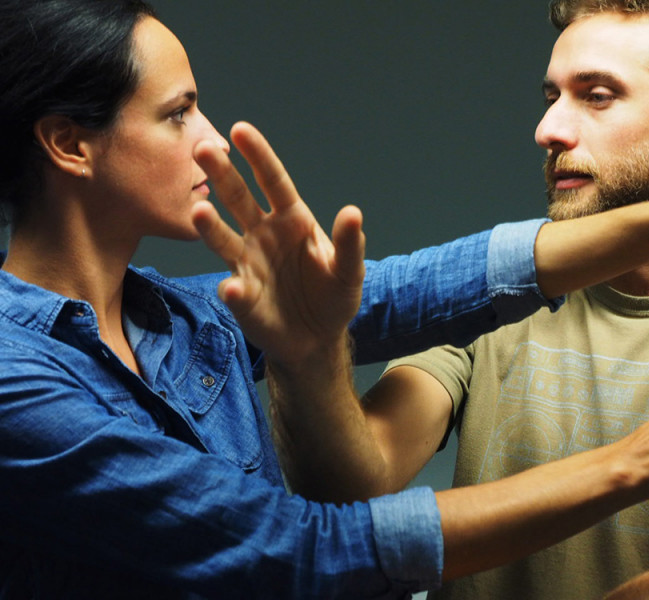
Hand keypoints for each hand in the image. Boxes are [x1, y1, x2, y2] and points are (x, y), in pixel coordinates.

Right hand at [191, 122, 365, 365]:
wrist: (318, 338)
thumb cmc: (333, 296)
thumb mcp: (349, 271)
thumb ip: (349, 244)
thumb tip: (353, 212)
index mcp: (292, 219)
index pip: (273, 181)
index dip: (258, 156)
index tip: (240, 130)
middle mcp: (263, 235)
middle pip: (238, 199)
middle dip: (221, 174)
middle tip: (202, 147)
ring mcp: (248, 264)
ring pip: (224, 239)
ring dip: (210, 226)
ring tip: (198, 210)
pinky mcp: (242, 297)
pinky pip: (235, 291)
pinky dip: (234, 290)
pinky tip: (234, 288)